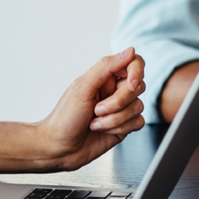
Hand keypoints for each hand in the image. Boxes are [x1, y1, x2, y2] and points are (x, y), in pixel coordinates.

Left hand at [33, 47, 146, 170]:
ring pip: (138, 106)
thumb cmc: (65, 117)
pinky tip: (103, 130)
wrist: (60, 147)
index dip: (137, 72)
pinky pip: (138, 122)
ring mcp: (120, 109)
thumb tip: (130, 50)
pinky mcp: (124, 125)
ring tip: (95, 122)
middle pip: (138, 86)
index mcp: (104, 76)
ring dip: (115, 118)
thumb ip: (106, 66)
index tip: (130, 84)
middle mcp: (113, 90)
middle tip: (97, 109)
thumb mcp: (83, 87)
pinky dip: (120, 127)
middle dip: (119, 101)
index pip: (133, 63)